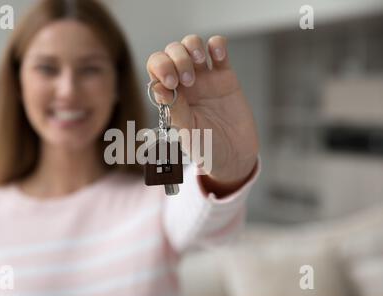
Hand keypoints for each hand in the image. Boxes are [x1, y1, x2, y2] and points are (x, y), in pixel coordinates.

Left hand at [147, 35, 258, 186]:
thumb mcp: (188, 134)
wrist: (234, 156)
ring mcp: (205, 78)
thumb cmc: (207, 149)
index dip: (160, 67)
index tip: (171, 82)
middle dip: (177, 58)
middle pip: (172, 51)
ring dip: (192, 46)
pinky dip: (216, 44)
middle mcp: (184, 84)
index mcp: (170, 96)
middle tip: (188, 80)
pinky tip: (218, 54)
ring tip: (201, 62)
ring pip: (192, 45)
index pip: (156, 68)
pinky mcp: (226, 76)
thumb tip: (157, 87)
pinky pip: (218, 49)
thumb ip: (174, 111)